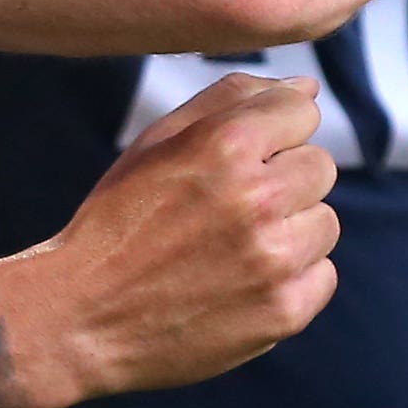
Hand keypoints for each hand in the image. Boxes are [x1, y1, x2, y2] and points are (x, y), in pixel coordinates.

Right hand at [0, 73, 341, 398]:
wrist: (81, 319)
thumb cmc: (119, 220)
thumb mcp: (157, 142)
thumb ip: (232, 99)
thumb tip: (305, 88)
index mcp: (226, 145)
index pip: (301, 112)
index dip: (271, 134)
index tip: (239, 161)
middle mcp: (257, 198)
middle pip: (320, 167)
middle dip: (282, 181)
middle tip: (228, 211)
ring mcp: (274, 260)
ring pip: (325, 223)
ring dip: (290, 231)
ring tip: (232, 249)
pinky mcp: (284, 312)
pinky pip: (322, 277)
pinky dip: (291, 281)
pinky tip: (242, 285)